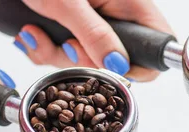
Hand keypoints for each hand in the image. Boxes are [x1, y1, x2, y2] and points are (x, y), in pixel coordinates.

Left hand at [13, 0, 173, 81]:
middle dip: (80, 59)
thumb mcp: (69, 4)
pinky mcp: (69, 30)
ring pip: (82, 60)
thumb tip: (118, 65)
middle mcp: (113, 15)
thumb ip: (94, 34)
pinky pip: (61, 54)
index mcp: (128, 3)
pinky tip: (31, 30)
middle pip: (112, 60)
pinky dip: (42, 48)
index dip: (137, 66)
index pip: (156, 45)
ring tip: (36, 30)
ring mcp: (91, 24)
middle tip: (64, 43)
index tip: (107, 67)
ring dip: (53, 52)